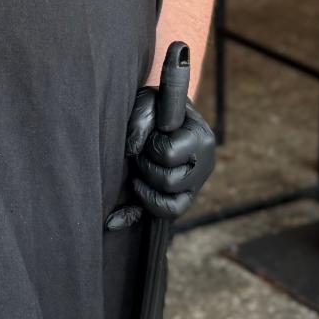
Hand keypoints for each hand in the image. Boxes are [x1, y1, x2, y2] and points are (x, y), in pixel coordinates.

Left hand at [106, 88, 216, 226]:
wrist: (162, 113)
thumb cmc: (156, 106)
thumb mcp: (148, 101)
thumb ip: (141, 119)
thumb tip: (132, 152)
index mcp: (201, 137)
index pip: (169, 153)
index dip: (150, 145)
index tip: (149, 133)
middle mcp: (204, 164)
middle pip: (169, 181)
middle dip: (145, 166)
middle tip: (140, 152)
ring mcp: (195, 184)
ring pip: (169, 203)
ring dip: (144, 185)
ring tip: (139, 166)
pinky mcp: (183, 198)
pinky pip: (167, 215)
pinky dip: (138, 213)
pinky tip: (114, 217)